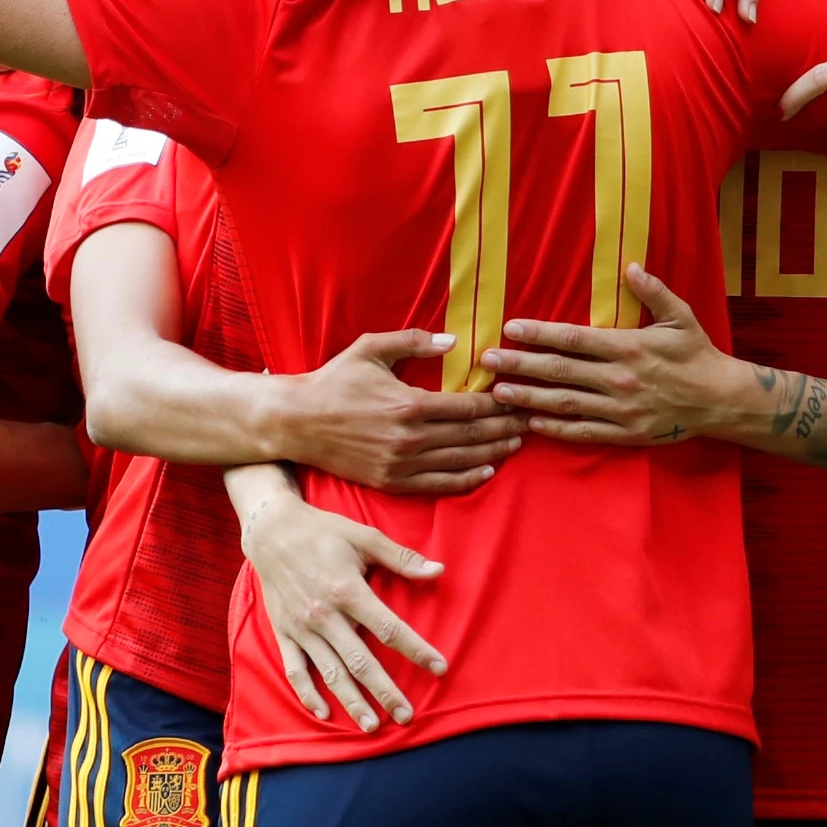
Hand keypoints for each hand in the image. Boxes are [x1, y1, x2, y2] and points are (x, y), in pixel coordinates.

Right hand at [239, 489, 445, 731]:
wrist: (271, 531)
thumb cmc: (324, 531)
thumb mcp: (365, 536)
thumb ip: (402, 558)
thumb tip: (438, 570)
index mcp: (348, 590)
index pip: (390, 628)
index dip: (417, 650)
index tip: (440, 668)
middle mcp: (325, 615)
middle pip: (361, 661)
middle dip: (385, 691)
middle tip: (407, 716)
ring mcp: (302, 628)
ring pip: (330, 672)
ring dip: (351, 701)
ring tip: (372, 725)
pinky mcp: (284, 633)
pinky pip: (295, 670)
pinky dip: (308, 694)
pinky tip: (325, 713)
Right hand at [270, 330, 525, 493]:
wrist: (297, 422)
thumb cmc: (334, 381)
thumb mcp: (370, 349)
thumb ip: (414, 341)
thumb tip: (454, 342)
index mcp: (409, 404)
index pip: (468, 406)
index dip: (498, 403)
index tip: (517, 396)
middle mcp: (410, 438)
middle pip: (471, 435)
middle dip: (504, 428)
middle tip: (529, 421)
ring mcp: (401, 464)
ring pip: (460, 461)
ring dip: (493, 453)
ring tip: (516, 444)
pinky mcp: (391, 481)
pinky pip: (438, 485)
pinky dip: (466, 479)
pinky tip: (486, 472)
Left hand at [480, 266, 745, 444]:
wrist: (721, 400)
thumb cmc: (698, 354)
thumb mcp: (680, 316)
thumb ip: (654, 291)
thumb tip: (630, 266)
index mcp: (628, 347)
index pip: (573, 339)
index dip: (539, 333)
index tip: (510, 328)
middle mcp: (619, 378)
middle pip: (559, 371)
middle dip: (520, 364)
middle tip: (488, 360)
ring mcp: (620, 409)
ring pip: (565, 403)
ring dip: (529, 397)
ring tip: (499, 392)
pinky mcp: (625, 433)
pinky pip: (583, 432)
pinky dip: (556, 428)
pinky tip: (532, 423)